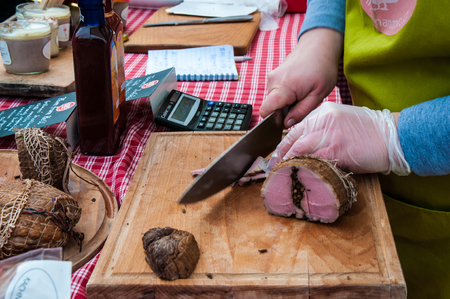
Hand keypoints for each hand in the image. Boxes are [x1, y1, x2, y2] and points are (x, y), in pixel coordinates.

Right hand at [260, 28, 343, 127]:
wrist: (319, 45)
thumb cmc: (322, 67)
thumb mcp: (318, 95)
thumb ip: (301, 111)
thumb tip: (286, 123)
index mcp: (283, 87)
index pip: (265, 111)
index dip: (273, 120)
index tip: (287, 120)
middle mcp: (273, 81)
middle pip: (270, 107)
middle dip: (284, 111)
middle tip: (302, 103)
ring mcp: (272, 77)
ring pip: (273, 100)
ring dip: (286, 103)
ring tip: (302, 94)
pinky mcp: (274, 76)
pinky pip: (276, 93)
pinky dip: (286, 96)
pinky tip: (299, 88)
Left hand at [268, 102, 410, 175]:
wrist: (394, 136)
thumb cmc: (371, 132)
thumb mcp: (342, 122)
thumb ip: (323, 130)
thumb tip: (305, 147)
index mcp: (323, 112)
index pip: (295, 128)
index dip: (283, 144)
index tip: (276, 156)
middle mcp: (323, 119)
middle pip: (293, 138)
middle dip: (280, 155)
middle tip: (272, 168)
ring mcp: (329, 133)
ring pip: (299, 149)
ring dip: (288, 163)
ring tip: (281, 174)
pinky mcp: (336, 148)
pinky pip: (313, 160)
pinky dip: (303, 168)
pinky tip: (298, 175)